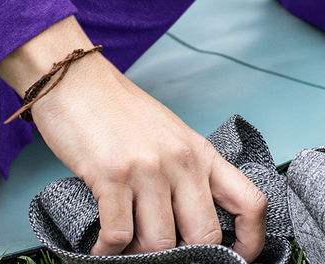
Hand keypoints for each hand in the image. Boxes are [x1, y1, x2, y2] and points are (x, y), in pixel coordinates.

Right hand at [0, 18, 267, 259]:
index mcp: (201, 153)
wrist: (74, 79)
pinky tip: (101, 247)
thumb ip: (186, 174)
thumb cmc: (118, 110)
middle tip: (163, 256)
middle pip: (204, 236)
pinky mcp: (112, 175)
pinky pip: (118, 235)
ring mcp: (148, 168)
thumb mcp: (169, 136)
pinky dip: (108, 251)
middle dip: (184, 256)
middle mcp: (181, 161)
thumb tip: (190, 225)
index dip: (250, 242)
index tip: (236, 259)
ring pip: (160, 243)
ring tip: (125, 247)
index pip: (250, 203)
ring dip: (140, 254)